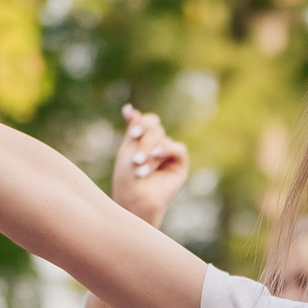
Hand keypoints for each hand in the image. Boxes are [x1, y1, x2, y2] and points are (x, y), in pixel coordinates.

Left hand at [110, 108, 191, 225]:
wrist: (135, 199)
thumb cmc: (127, 177)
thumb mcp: (128, 148)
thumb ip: (133, 128)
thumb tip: (129, 108)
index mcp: (144, 140)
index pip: (148, 121)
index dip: (142, 123)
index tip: (134, 135)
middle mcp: (157, 146)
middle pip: (155, 128)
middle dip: (144, 142)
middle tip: (136, 160)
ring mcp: (169, 155)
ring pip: (163, 138)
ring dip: (150, 152)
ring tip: (142, 168)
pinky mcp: (180, 165)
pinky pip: (178, 148)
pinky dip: (166, 150)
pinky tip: (157, 156)